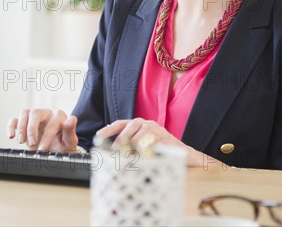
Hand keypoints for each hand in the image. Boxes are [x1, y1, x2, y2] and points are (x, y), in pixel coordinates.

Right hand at [7, 108, 77, 152]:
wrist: (54, 153)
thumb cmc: (63, 147)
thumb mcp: (69, 143)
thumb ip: (70, 131)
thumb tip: (72, 119)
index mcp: (59, 116)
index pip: (51, 123)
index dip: (46, 136)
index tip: (42, 149)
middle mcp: (46, 113)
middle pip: (36, 112)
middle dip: (32, 129)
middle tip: (32, 143)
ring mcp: (34, 118)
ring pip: (25, 113)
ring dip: (22, 128)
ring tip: (21, 141)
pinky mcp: (24, 124)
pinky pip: (14, 120)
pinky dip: (11, 127)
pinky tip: (11, 136)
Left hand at [96, 118, 225, 167]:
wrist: (184, 155)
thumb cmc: (161, 152)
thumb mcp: (142, 150)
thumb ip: (129, 149)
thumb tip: (113, 156)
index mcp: (138, 125)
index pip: (120, 124)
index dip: (109, 129)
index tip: (98, 136)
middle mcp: (145, 123)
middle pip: (127, 127)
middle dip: (120, 140)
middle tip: (115, 152)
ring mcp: (155, 128)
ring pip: (137, 135)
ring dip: (132, 148)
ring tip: (130, 158)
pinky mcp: (162, 135)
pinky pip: (148, 141)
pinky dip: (143, 149)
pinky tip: (143, 155)